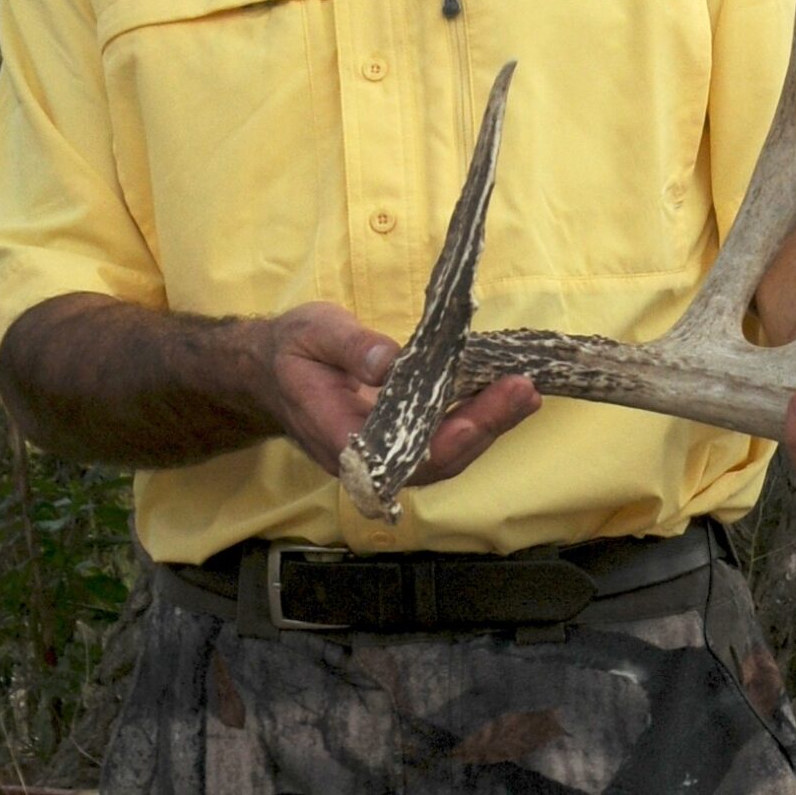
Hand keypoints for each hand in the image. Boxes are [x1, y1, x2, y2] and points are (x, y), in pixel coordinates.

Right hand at [257, 303, 538, 483]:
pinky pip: (444, 439)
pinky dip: (478, 418)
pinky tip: (507, 395)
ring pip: (447, 455)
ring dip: (490, 424)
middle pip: (435, 460)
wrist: (270, 368)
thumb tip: (389, 361)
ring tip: (526, 392)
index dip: (442, 443)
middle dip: (484, 427)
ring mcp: (387, 454)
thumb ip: (350, 347)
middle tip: (522, 391)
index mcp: (339, 437)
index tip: (476, 417)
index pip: (399, 455)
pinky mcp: (402, 439)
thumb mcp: (313, 333)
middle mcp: (368, 459)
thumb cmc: (291, 349)